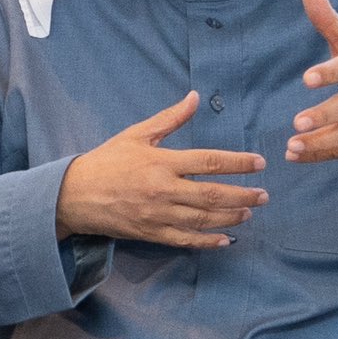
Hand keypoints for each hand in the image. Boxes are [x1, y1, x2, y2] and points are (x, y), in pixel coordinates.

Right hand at [54, 90, 269, 249]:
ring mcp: (158, 214)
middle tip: (264, 194)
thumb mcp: (136, 135)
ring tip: (249, 212)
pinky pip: (186, 240)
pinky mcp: (151, 233)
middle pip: (213, 194)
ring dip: (231, 216)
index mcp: (162, 162)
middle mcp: (163, 190)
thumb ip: (169, 119)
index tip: (259, 163)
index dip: (239, 163)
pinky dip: (208, 241)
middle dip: (244, 195)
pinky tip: (225, 240)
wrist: (73, 195)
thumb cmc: (105, 161)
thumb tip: (194, 97)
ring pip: (204, 219)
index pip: (210, 161)